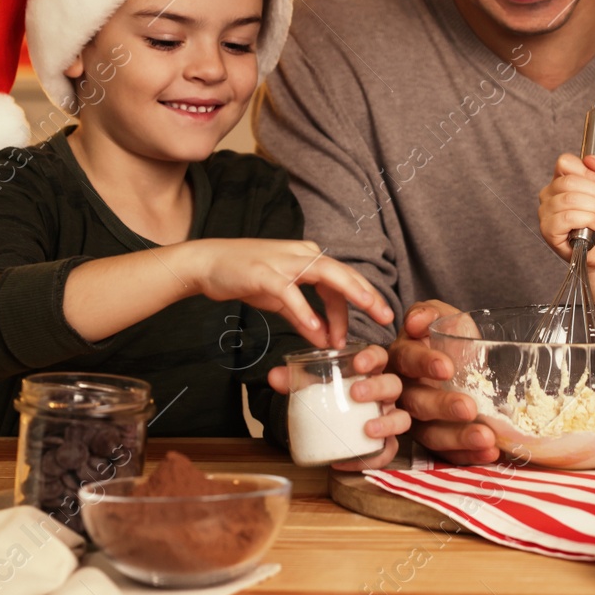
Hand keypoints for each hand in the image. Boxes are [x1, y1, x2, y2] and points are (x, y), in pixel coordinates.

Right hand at [184, 239, 392, 348]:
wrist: (207, 263)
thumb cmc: (245, 277)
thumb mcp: (280, 300)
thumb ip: (304, 318)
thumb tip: (324, 339)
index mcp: (308, 258)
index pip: (342, 280)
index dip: (359, 303)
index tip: (375, 323)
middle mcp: (301, 254)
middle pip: (343, 272)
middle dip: (367, 294)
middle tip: (387, 316)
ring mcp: (283, 262)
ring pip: (324, 273)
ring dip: (347, 293)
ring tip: (366, 309)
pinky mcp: (263, 274)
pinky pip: (290, 293)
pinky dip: (304, 310)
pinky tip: (315, 329)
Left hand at [268, 344, 409, 469]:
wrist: (330, 427)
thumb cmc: (328, 399)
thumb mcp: (311, 388)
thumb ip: (294, 381)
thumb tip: (274, 376)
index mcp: (369, 373)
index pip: (379, 357)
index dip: (372, 357)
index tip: (358, 363)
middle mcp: (384, 395)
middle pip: (394, 385)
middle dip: (378, 388)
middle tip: (356, 393)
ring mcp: (388, 419)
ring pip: (402, 418)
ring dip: (387, 423)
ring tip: (367, 429)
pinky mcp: (385, 445)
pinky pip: (388, 452)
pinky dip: (373, 458)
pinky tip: (348, 461)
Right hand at [387, 300, 499, 464]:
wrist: (460, 361)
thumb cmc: (447, 336)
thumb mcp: (442, 317)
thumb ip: (429, 313)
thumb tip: (415, 322)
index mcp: (401, 357)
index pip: (406, 359)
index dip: (423, 363)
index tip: (447, 367)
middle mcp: (403, 391)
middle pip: (416, 402)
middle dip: (442, 406)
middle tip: (468, 408)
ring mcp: (416, 420)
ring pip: (429, 433)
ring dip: (458, 437)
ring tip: (486, 438)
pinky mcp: (432, 440)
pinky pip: (446, 452)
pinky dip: (467, 455)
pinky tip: (490, 453)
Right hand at [537, 152, 594, 273]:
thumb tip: (591, 158)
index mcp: (563, 179)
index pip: (564, 162)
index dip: (587, 172)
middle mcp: (550, 193)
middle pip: (569, 181)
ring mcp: (546, 212)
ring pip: (569, 200)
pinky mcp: (548, 230)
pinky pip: (566, 218)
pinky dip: (587, 221)